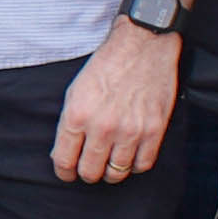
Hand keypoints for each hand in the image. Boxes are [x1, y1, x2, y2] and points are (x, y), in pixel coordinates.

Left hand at [53, 20, 179, 183]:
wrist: (142, 45)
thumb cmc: (107, 66)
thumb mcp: (76, 91)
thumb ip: (69, 125)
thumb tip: (64, 155)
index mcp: (77, 115)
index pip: (64, 161)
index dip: (65, 172)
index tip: (68, 173)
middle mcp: (102, 126)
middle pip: (90, 172)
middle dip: (87, 173)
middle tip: (91, 167)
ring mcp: (130, 130)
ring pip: (116, 173)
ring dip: (111, 172)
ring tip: (110, 163)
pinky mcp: (153, 130)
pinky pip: (142, 165)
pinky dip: (134, 165)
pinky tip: (130, 156)